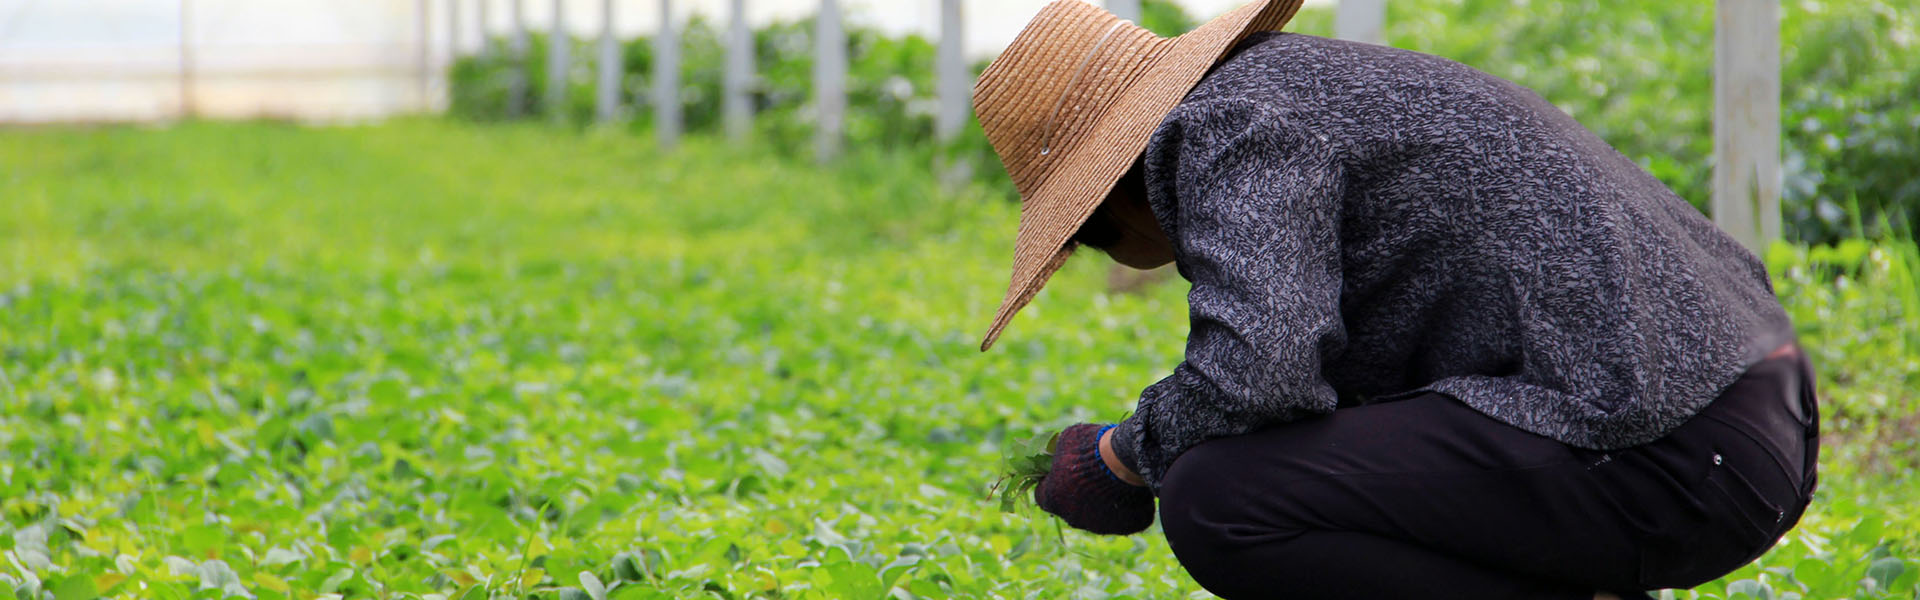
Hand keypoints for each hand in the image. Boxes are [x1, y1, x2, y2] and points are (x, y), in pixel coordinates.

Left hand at [1034, 424, 1155, 534]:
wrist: (1128, 457)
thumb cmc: (1092, 445)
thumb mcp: (1068, 439)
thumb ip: (1060, 452)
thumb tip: (1059, 453)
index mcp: (1054, 498)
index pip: (1042, 497)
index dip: (1050, 484)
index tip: (1059, 473)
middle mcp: (1074, 517)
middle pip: (1069, 508)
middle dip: (1076, 494)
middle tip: (1089, 476)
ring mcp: (1100, 525)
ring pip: (1095, 516)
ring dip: (1098, 502)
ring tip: (1112, 480)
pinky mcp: (1124, 526)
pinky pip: (1120, 517)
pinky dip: (1122, 506)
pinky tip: (1129, 489)